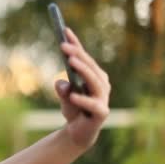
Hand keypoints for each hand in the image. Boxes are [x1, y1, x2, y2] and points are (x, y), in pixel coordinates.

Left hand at [54, 28, 110, 149]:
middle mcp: (102, 84)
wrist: (78, 132)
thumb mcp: (63, 96)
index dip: (75, 43)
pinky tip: (73, 96)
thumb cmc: (73, 109)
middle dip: (77, 54)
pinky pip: (93, 104)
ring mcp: (103, 98)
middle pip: (90, 66)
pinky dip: (83, 99)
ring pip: (95, 81)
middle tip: (63, 45)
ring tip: (71, 61)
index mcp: (94, 76)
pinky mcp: (101, 112)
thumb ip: (62, 89)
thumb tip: (61, 83)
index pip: (84, 57)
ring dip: (83, 70)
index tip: (64, 30)